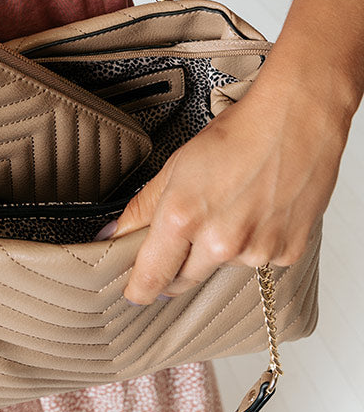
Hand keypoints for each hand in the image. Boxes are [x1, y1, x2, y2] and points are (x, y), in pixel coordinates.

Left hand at [102, 84, 348, 304]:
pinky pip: (257, 261)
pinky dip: (253, 243)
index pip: (150, 280)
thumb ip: (141, 208)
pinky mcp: (286, 253)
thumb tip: (114, 234)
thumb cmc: (238, 134)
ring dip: (219, 250)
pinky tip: (258, 210)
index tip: (135, 290)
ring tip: (232, 206)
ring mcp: (256, 251)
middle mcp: (220, 242)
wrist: (296, 120)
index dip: (138, 288)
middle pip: (183, 281)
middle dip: (176, 264)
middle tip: (187, 229)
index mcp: (184, 218)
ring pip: (222, 268)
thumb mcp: (176, 166)